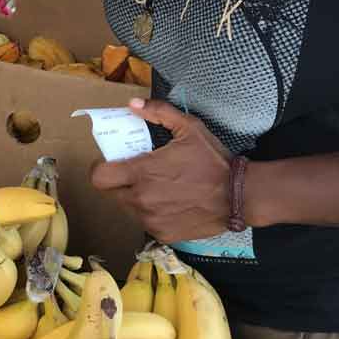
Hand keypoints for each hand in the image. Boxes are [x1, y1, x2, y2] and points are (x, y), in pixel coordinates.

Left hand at [90, 99, 231, 242]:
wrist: (239, 196)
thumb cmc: (212, 160)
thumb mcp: (188, 128)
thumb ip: (158, 112)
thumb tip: (132, 104)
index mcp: (142, 173)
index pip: (99, 176)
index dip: (101, 168)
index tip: (111, 163)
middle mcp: (141, 199)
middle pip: (112, 192)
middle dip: (120, 181)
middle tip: (138, 173)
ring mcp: (151, 220)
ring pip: (128, 208)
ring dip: (135, 197)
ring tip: (157, 187)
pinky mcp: (162, 234)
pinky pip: (146, 222)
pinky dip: (152, 213)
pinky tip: (170, 202)